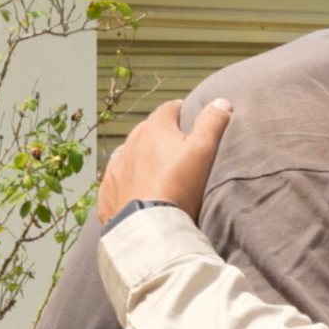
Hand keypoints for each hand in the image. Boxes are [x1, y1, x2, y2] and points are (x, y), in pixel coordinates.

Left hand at [97, 98, 232, 223]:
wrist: (149, 227)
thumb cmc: (179, 186)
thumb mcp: (203, 151)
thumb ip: (212, 123)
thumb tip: (221, 102)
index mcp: (154, 130)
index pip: (168, 109)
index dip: (180, 110)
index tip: (188, 114)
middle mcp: (130, 144)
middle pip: (147, 130)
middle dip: (160, 134)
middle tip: (175, 146)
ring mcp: (116, 169)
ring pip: (129, 154)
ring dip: (141, 156)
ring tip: (155, 168)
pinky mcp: (108, 192)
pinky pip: (117, 179)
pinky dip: (126, 180)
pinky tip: (135, 189)